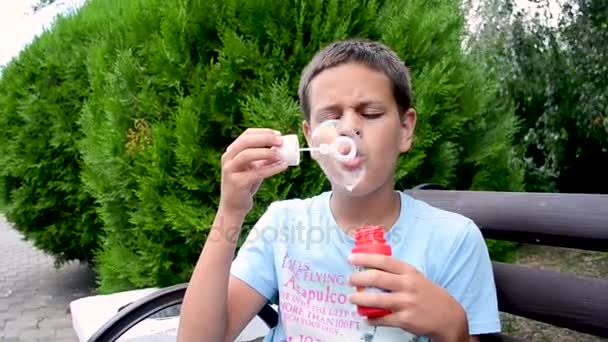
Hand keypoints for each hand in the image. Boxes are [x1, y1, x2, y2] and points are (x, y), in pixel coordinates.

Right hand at [219, 128, 287, 217]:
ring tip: (281, 155)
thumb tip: (282, 148)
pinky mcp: (237, 183)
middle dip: (265, 139)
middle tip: (281, 142)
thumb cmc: (245, 185)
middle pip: (246, 141)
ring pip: (248, 154)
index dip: (264, 132)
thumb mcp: (254, 168)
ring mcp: (230, 170)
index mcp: (231, 151)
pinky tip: (283, 166)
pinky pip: (257, 172)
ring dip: (267, 152)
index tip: (279, 135)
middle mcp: (228, 158)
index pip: (247, 134)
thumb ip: (264, 158)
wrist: (233, 207)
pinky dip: (272, 168)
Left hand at [348, 254, 468, 340]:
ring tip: (352, 299)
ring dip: (360, 299)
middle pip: (377, 278)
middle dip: (358, 278)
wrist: (448, 316)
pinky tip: (366, 317)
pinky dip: (372, 318)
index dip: (365, 258)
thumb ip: (397, 273)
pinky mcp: (406, 320)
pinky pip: (383, 319)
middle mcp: (408, 285)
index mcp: (409, 272)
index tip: (351, 258)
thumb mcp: (416, 277)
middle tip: (350, 280)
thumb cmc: (427, 294)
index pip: (384, 261)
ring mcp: (407, 303)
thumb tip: (371, 268)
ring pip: (377, 299)